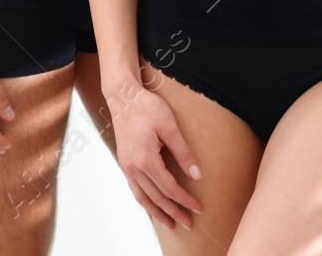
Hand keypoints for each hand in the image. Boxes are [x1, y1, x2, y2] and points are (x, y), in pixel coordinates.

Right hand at [112, 82, 203, 229]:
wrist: (124, 97)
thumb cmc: (148, 108)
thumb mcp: (170, 127)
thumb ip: (183, 152)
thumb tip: (197, 174)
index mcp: (146, 160)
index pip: (169, 188)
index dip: (185, 199)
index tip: (198, 207)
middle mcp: (133, 167)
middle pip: (156, 197)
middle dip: (174, 212)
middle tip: (189, 223)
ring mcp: (126, 167)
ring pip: (143, 197)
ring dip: (158, 212)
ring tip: (171, 222)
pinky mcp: (124, 163)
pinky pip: (135, 189)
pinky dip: (145, 201)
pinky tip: (153, 205)